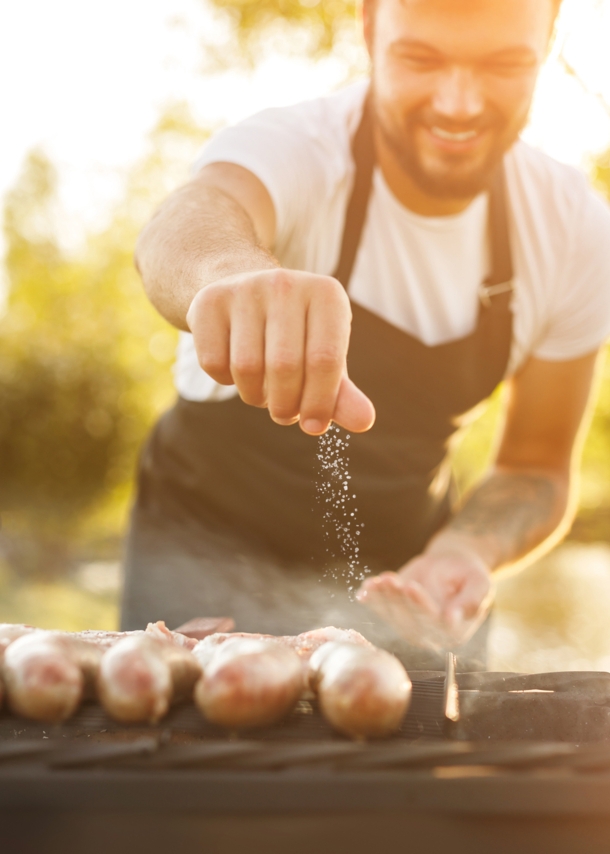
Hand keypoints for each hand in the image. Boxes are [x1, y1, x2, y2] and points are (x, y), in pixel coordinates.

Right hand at [186, 269, 374, 435]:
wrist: (245, 293)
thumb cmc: (296, 335)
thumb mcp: (324, 358)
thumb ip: (342, 393)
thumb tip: (363, 422)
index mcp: (327, 294)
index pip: (325, 360)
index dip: (319, 402)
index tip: (314, 426)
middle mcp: (286, 283)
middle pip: (284, 366)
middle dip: (285, 404)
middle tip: (285, 413)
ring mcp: (244, 289)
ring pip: (246, 367)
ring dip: (254, 396)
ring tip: (263, 392)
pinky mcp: (209, 301)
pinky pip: (214, 363)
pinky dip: (224, 381)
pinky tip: (236, 370)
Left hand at [356, 548, 492, 650]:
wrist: (452, 564)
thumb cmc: (469, 574)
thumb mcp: (480, 584)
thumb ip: (471, 601)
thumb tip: (453, 618)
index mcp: (452, 631)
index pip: (433, 620)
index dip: (420, 604)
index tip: (411, 586)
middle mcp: (429, 633)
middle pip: (409, 618)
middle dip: (398, 598)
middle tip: (391, 580)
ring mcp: (409, 624)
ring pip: (393, 614)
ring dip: (383, 597)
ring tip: (381, 579)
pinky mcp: (395, 612)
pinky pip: (380, 608)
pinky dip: (371, 598)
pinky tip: (365, 588)